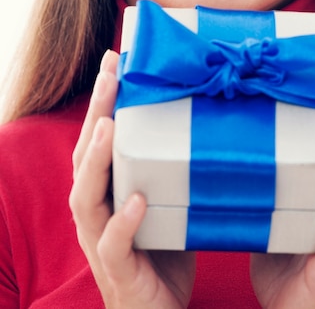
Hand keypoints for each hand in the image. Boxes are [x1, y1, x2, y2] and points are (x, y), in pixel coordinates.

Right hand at [69, 50, 195, 308]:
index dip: (102, 99)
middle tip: (110, 73)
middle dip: (96, 112)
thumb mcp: (169, 198)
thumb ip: (175, 165)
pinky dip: (122, 222)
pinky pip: (113, 245)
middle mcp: (97, 211)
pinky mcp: (119, 272)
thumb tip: (212, 116)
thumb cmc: (165, 248)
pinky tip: (137, 200)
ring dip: (97, 159)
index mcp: (108, 189)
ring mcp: (102, 241)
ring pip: (86, 197)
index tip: (115, 59)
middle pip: (86, 155)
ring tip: (110, 126)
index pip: (99, 136)